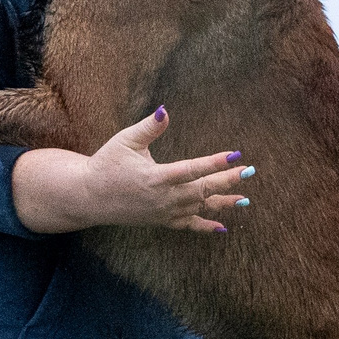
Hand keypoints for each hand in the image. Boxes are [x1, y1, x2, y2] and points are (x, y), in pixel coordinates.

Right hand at [11, 106, 254, 234]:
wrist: (89, 197)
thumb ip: (149, 127)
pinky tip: (223, 228)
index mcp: (156, 177)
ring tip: (245, 199)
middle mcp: (163, 198)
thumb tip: (166, 111)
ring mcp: (163, 212)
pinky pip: (187, 225)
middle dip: (227, 181)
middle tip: (249, 172)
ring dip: (223, 203)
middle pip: (203, 190)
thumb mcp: (126, 141)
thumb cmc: (107, 164)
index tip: (235, 155)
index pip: (192, 169)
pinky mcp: (161, 221)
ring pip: (199, 208)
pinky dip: (205, 227)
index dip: (215, 162)